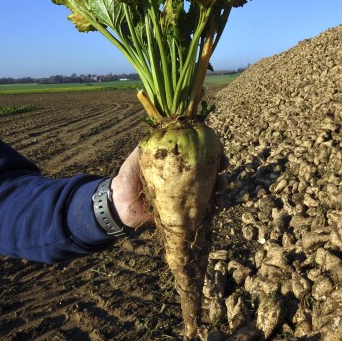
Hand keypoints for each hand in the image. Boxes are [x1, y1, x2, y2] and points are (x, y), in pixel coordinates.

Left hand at [110, 147, 229, 229]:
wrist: (118, 205)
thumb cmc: (128, 177)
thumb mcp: (137, 157)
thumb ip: (149, 145)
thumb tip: (165, 129)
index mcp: (177, 161)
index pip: (200, 151)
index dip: (213, 148)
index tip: (219, 148)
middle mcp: (185, 176)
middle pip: (210, 168)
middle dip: (221, 165)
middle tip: (223, 165)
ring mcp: (187, 193)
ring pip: (212, 187)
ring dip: (221, 185)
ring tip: (221, 186)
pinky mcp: (185, 211)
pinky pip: (205, 209)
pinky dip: (215, 207)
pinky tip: (218, 206)